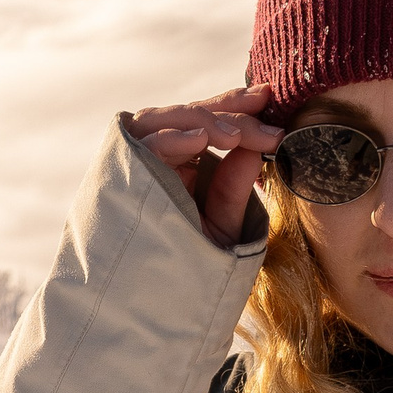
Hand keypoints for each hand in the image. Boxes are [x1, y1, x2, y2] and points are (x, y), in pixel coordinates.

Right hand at [126, 86, 282, 249]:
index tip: (268, 99)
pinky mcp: (124, 170)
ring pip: (168, 120)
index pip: (210, 122)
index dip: (237, 108)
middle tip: (262, 107)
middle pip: (192, 115)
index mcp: (183, 159)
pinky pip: (146, 145)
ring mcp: (140, 158)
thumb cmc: (186, 261)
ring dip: (204, 120)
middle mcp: (160, 153)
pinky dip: (174, 139)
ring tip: (235, 135)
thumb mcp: (220, 226)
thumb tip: (254, 151)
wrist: (151, 293)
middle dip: (229, 108)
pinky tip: (201, 140)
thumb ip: (234, 190)